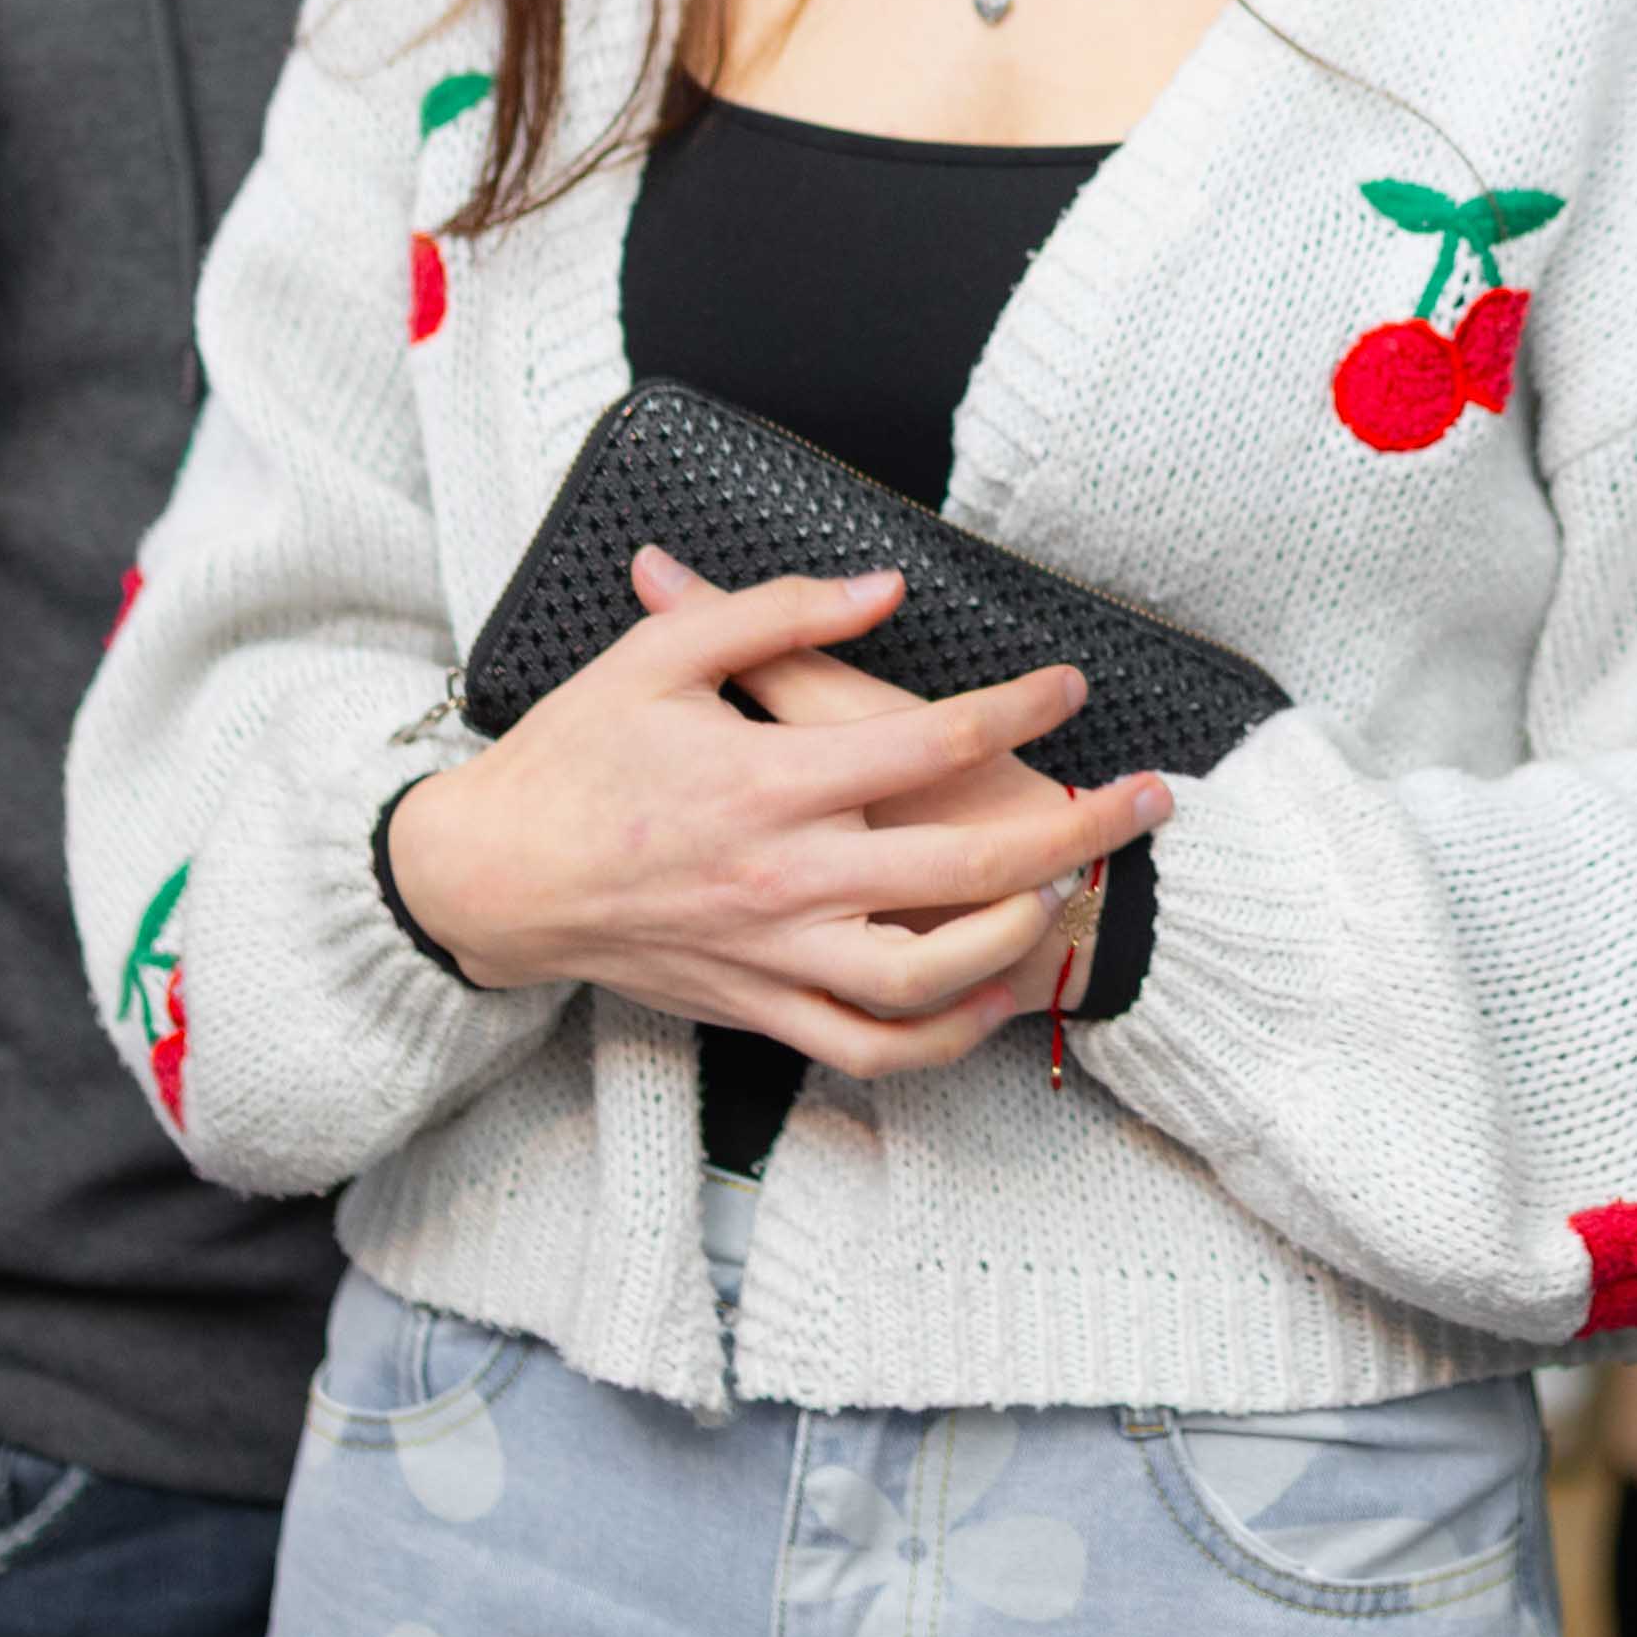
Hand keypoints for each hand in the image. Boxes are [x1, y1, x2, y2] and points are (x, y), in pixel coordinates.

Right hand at [384, 555, 1164, 1075]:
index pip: (932, 739)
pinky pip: (868, 1048)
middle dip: (1077, 829)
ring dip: (1022, 938)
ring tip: (1073, 893)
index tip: (1071, 687)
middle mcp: (784, 877)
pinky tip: (990, 996)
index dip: (1020, 708)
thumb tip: (881, 589)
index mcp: (766, 781)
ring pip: (932, 975)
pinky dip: (940, 1037)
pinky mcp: (757, 1010)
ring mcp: (774, 955)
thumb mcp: (660, 658)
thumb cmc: (574, 760)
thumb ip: (776, 617)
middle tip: (1147, 799)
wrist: (490, 879)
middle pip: (969, 864)